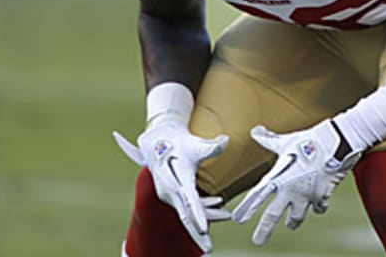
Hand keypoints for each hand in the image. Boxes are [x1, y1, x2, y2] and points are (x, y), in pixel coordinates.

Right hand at [113, 116, 228, 253]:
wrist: (159, 138)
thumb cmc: (180, 141)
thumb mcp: (195, 144)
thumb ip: (211, 147)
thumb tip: (226, 140)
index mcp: (176, 181)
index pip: (188, 201)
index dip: (196, 215)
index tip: (202, 229)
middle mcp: (170, 191)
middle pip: (185, 215)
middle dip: (197, 233)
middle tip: (208, 248)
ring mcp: (169, 195)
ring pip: (186, 213)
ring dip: (202, 222)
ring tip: (216, 233)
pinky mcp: (172, 194)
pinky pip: (186, 207)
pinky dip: (200, 212)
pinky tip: (217, 209)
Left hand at [232, 120, 361, 244]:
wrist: (334, 144)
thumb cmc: (308, 140)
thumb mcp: (285, 142)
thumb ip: (268, 140)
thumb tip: (255, 131)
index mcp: (278, 176)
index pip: (257, 196)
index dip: (247, 207)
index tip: (238, 219)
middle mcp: (289, 190)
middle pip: (272, 216)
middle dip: (264, 230)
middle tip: (257, 241)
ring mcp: (305, 196)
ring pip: (296, 218)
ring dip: (292, 221)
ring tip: (290, 224)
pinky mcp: (321, 197)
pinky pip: (318, 207)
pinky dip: (317, 206)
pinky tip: (316, 204)